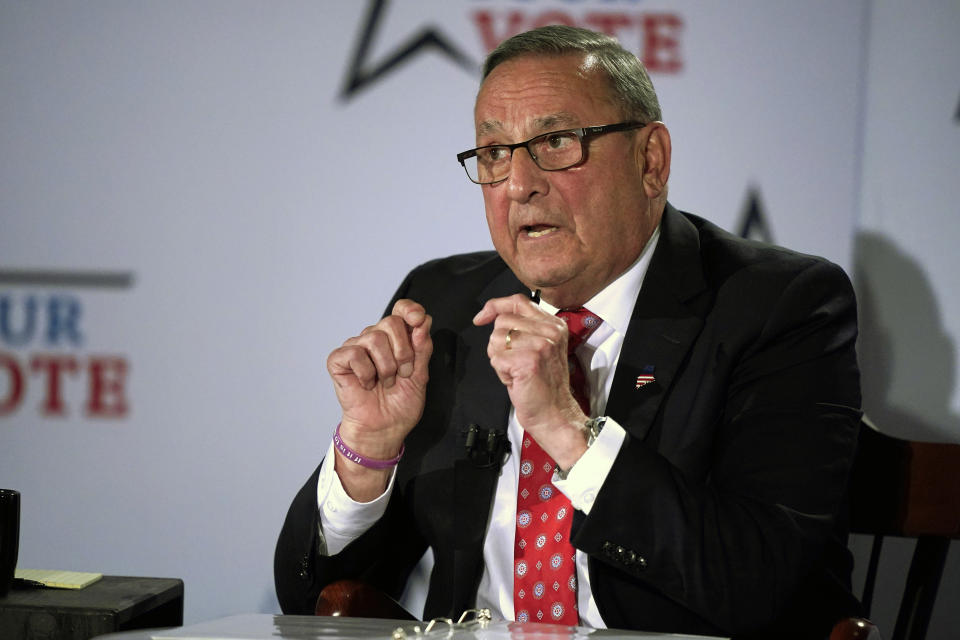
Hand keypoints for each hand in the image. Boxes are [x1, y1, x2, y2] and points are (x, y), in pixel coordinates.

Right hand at [327, 299, 432, 463]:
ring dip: (386, 367)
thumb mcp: (421, 375)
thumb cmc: (400, 404)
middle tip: (403, 373)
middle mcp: (376, 338)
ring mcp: (356, 347)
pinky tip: (367, 384)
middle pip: (391, 322)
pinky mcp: (339, 359)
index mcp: (397, 338)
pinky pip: (355, 353)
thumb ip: (422, 348)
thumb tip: (423, 322)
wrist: (384, 428)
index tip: (418, 320)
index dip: (410, 310)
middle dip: (404, 352)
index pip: (402, 309)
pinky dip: (366, 373)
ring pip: (374, 338)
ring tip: (386, 382)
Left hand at [473, 294, 587, 467]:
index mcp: (554, 325)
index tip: (481, 317)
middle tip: (515, 362)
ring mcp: (540, 345)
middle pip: (502, 322)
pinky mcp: (528, 361)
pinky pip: (496, 359)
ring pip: (496, 340)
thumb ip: (523, 327)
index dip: (495, 306)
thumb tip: (491, 314)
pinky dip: (501, 373)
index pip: (517, 301)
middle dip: (499, 344)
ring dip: (500, 359)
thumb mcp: (540, 348)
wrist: (555, 414)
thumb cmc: (544, 385)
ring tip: (517, 372)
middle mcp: (550, 332)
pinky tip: (516, 380)